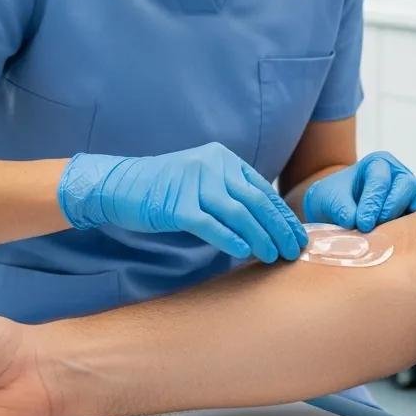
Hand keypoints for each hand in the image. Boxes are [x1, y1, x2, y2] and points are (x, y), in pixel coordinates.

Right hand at [58, 142, 305, 262]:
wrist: (119, 186)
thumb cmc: (163, 190)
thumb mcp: (201, 181)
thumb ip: (230, 193)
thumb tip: (265, 222)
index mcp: (222, 159)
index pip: (261, 189)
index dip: (282, 215)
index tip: (297, 235)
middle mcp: (211, 166)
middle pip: (255, 201)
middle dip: (278, 228)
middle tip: (292, 251)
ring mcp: (193, 184)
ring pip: (238, 213)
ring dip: (260, 238)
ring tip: (272, 256)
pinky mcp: (176, 205)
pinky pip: (210, 224)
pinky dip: (230, 239)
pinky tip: (243, 252)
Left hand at [303, 151, 415, 231]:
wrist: (336, 212)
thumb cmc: (334, 199)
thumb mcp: (328, 199)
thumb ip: (340, 207)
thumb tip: (352, 221)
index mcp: (377, 164)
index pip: (380, 179)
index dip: (372, 202)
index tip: (362, 223)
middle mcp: (398, 173)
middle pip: (406, 184)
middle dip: (392, 207)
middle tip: (376, 226)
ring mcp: (411, 190)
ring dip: (415, 210)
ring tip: (403, 227)